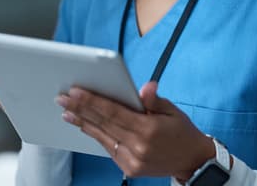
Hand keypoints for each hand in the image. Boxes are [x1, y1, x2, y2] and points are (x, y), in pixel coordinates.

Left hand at [56, 81, 214, 179]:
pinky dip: (95, 135)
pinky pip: (108, 148)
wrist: (193, 161)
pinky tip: (85, 125)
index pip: (113, 112)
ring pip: (102, 137)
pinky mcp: (129, 169)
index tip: (75, 91)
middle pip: (103, 124)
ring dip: (83, 123)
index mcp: (149, 129)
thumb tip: (146, 87)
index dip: (92, 101)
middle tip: (62, 98)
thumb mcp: (173, 111)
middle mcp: (138, 147)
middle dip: (80, 109)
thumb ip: (154, 100)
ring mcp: (132, 160)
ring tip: (67, 112)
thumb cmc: (182, 132)